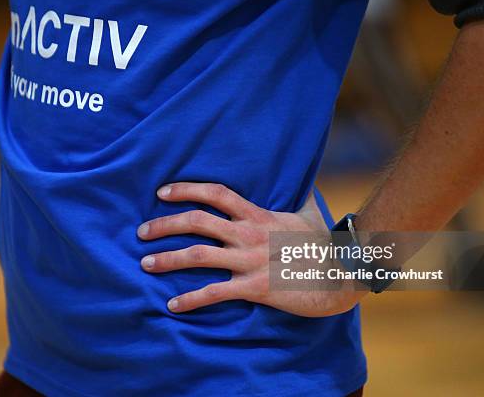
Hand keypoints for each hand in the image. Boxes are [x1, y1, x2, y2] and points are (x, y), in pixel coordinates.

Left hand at [137, 182, 365, 316]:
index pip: (215, 193)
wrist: (342, 273)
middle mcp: (249, 234)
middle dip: (164, 225)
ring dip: (167, 259)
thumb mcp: (308, 214)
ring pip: (198, 256)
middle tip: (141, 233)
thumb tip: (301, 180)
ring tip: (145, 264)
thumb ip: (297, 196)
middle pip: (196, 222)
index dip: (186, 189)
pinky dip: (190, 299)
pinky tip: (173, 304)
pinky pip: (214, 293)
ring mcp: (250, 260)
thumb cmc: (323, 244)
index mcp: (258, 215)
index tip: (161, 192)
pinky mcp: (254, 287)